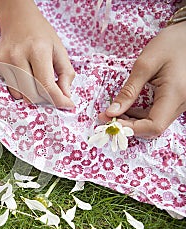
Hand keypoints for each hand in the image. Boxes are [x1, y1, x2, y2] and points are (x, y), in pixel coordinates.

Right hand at [0, 0, 74, 107]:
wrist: (17, 18)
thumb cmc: (40, 34)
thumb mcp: (59, 50)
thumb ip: (66, 74)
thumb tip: (65, 96)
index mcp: (38, 50)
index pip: (46, 85)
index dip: (58, 99)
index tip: (67, 104)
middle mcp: (17, 55)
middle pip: (31, 94)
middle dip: (44, 98)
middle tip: (50, 92)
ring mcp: (3, 59)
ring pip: (19, 94)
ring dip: (30, 93)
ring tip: (34, 77)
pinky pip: (9, 87)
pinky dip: (19, 87)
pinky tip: (21, 72)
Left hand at [100, 21, 185, 137]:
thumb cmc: (171, 43)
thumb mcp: (145, 65)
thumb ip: (128, 91)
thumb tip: (111, 112)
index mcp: (176, 95)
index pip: (153, 126)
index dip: (131, 128)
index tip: (110, 120)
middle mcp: (181, 103)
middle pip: (154, 127)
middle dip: (128, 125)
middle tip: (106, 116)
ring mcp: (181, 103)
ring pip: (155, 122)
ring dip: (133, 121)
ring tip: (113, 112)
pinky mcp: (177, 100)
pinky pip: (158, 114)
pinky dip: (141, 114)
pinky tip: (127, 107)